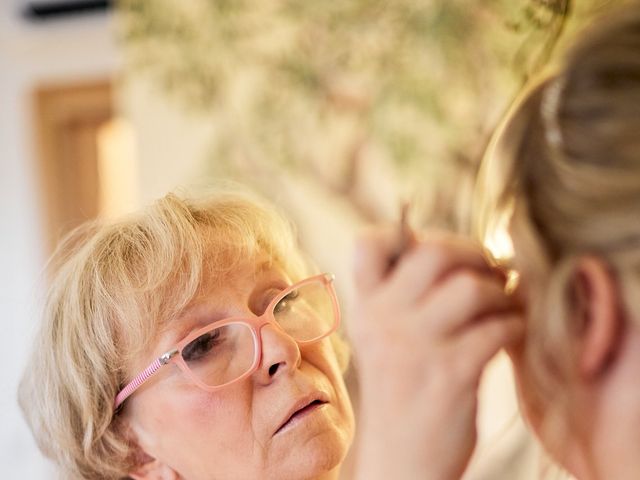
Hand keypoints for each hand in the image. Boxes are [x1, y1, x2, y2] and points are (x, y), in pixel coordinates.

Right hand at [349, 228, 523, 479]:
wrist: (401, 459)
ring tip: (508, 305)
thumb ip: (403, 296)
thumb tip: (457, 250)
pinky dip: (516, 324)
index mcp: (365, 306)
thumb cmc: (401, 390)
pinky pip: (498, 327)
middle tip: (493, 269)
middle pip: (435, 251)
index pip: (370, 242)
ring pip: (472, 288)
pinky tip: (514, 332)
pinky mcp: (451, 374)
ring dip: (503, 293)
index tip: (437, 250)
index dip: (407, 231)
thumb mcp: (382, 338)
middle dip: (475, 253)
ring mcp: (415, 346)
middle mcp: (383, 318)